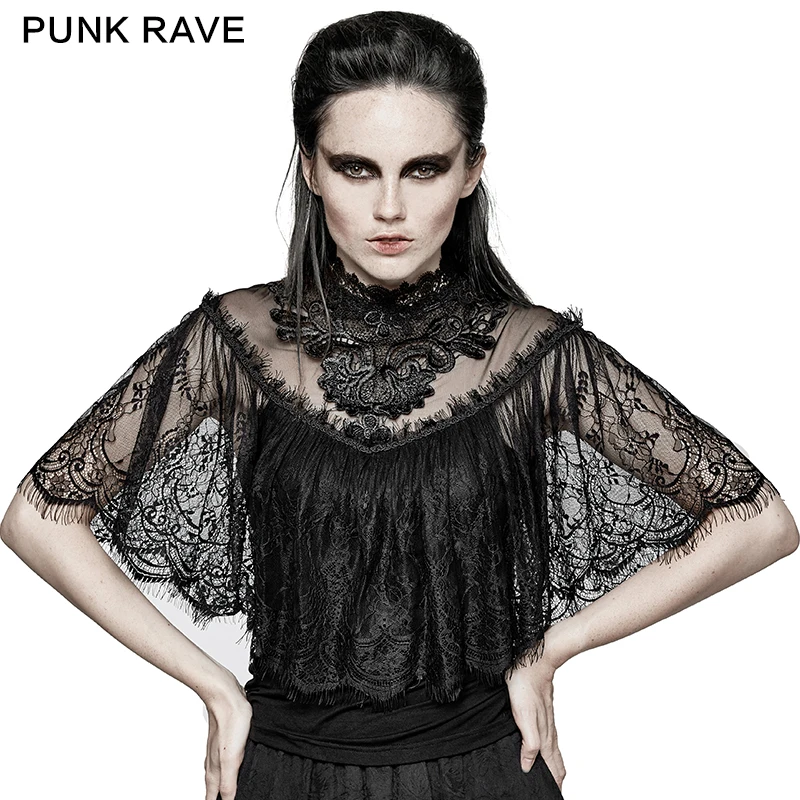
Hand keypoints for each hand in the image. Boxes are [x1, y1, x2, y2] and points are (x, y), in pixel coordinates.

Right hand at [203, 672, 253, 799]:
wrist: (226, 697)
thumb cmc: (230, 723)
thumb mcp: (231, 758)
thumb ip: (228, 783)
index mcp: (215, 772)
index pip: (212, 798)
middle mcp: (214, 764)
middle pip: (213, 790)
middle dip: (215, 799)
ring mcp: (219, 752)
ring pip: (218, 776)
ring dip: (220, 788)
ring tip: (224, 794)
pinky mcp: (227, 742)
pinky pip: (225, 762)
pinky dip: (227, 772)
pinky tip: (233, 769)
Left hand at [504, 648, 565, 791]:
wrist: (533, 661)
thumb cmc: (526, 686)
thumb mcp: (523, 717)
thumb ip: (529, 743)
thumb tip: (527, 766)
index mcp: (545, 737)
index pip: (554, 769)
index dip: (554, 784)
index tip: (554, 795)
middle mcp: (549, 732)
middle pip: (556, 763)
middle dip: (556, 780)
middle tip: (554, 791)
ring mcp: (547, 723)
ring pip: (552, 752)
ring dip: (553, 767)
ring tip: (551, 778)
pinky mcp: (542, 714)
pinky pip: (547, 740)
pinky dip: (548, 753)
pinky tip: (541, 751)